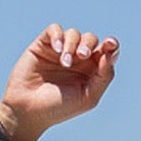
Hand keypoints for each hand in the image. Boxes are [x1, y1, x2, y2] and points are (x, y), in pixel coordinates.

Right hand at [0, 23, 119, 140]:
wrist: (29, 111)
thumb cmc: (60, 108)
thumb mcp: (89, 97)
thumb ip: (104, 76)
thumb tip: (111, 52)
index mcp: (91, 72)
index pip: (106, 52)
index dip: (111, 45)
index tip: (111, 44)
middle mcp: (77, 60)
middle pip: (90, 39)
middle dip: (89, 44)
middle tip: (82, 56)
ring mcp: (60, 51)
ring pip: (73, 33)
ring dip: (72, 45)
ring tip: (64, 63)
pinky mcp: (43, 45)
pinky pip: (54, 29)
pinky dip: (58, 36)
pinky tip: (56, 50)